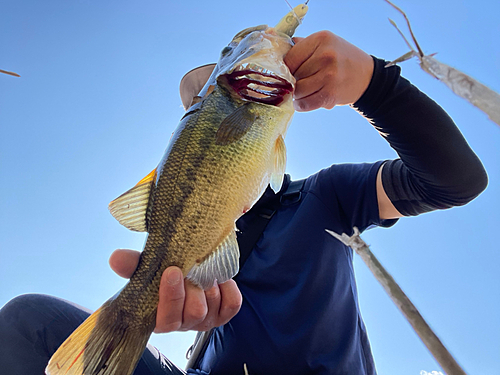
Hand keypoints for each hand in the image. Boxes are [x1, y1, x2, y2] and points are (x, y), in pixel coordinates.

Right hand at [109, 249, 241, 332]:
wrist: (190, 268)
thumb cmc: (166, 273)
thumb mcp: (148, 268)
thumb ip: (133, 265)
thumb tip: (116, 258)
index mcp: (162, 317)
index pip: (167, 319)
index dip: (171, 297)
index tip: (172, 271)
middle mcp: (185, 322)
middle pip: (194, 312)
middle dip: (193, 288)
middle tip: (190, 269)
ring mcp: (206, 319)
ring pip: (212, 305)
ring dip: (209, 284)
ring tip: (202, 269)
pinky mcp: (224, 312)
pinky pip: (232, 303)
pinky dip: (228, 288)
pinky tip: (219, 277)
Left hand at [284, 31, 373, 111]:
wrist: (366, 76)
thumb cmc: (341, 59)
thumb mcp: (325, 44)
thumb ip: (302, 46)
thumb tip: (274, 44)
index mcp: (321, 39)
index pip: (289, 58)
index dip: (285, 69)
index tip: (288, 74)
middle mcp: (325, 56)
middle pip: (292, 75)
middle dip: (291, 83)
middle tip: (296, 84)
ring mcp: (329, 76)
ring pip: (297, 91)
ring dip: (296, 95)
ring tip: (301, 93)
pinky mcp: (331, 94)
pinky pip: (306, 104)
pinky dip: (301, 105)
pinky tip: (303, 101)